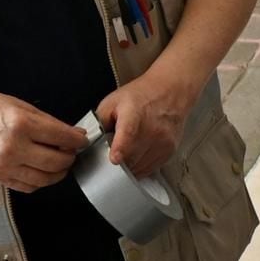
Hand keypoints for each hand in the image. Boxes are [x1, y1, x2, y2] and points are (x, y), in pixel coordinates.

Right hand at [0, 93, 83, 191]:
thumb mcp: (19, 105)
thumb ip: (48, 121)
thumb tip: (73, 134)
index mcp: (21, 124)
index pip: (62, 137)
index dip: (78, 140)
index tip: (81, 140)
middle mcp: (14, 147)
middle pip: (57, 162)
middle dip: (70, 157)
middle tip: (70, 151)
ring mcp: (5, 165)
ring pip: (45, 179)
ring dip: (59, 172)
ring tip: (59, 162)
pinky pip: (29, 187)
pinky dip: (41, 181)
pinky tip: (42, 171)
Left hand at [93, 59, 201, 177]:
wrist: (170, 91)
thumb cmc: (141, 96)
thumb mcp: (113, 102)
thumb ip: (99, 121)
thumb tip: (89, 140)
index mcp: (134, 114)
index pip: (129, 134)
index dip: (120, 148)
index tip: (115, 158)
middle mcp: (152, 130)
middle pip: (132, 157)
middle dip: (118, 161)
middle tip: (113, 153)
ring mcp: (163, 142)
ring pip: (140, 167)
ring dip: (129, 166)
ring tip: (126, 152)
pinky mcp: (169, 151)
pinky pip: (150, 169)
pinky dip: (141, 167)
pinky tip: (137, 156)